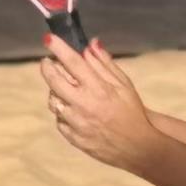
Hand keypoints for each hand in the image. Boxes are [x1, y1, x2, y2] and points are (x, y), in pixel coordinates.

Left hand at [39, 30, 161, 172]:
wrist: (137, 147)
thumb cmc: (132, 112)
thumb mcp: (124, 85)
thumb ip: (104, 64)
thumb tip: (91, 44)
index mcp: (98, 89)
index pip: (73, 63)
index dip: (58, 48)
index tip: (48, 38)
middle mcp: (84, 104)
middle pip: (54, 81)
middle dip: (47, 67)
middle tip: (47, 61)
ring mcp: (76, 123)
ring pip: (53, 101)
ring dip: (55, 91)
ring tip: (64, 88)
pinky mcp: (73, 137)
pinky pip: (59, 120)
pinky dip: (62, 111)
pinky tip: (71, 109)